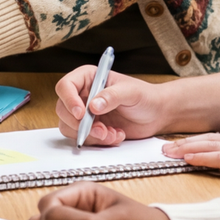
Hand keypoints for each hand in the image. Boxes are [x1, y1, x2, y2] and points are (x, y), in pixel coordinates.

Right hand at [52, 65, 174, 146]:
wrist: (156, 115)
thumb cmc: (145, 97)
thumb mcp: (131, 92)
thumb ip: (111, 96)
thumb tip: (92, 106)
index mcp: (88, 78)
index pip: (65, 86)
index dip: (69, 100)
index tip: (82, 113)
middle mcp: (82, 95)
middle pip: (63, 109)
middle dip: (80, 124)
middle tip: (101, 130)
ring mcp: (85, 113)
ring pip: (70, 126)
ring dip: (90, 135)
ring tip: (112, 134)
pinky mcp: (91, 128)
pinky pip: (83, 138)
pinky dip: (98, 141)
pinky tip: (116, 136)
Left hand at [160, 133, 219, 197]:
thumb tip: (204, 170)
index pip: (218, 139)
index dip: (195, 142)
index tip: (174, 147)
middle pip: (213, 138)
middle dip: (187, 142)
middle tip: (165, 148)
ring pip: (215, 143)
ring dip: (190, 147)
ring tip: (170, 152)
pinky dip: (203, 156)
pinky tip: (188, 159)